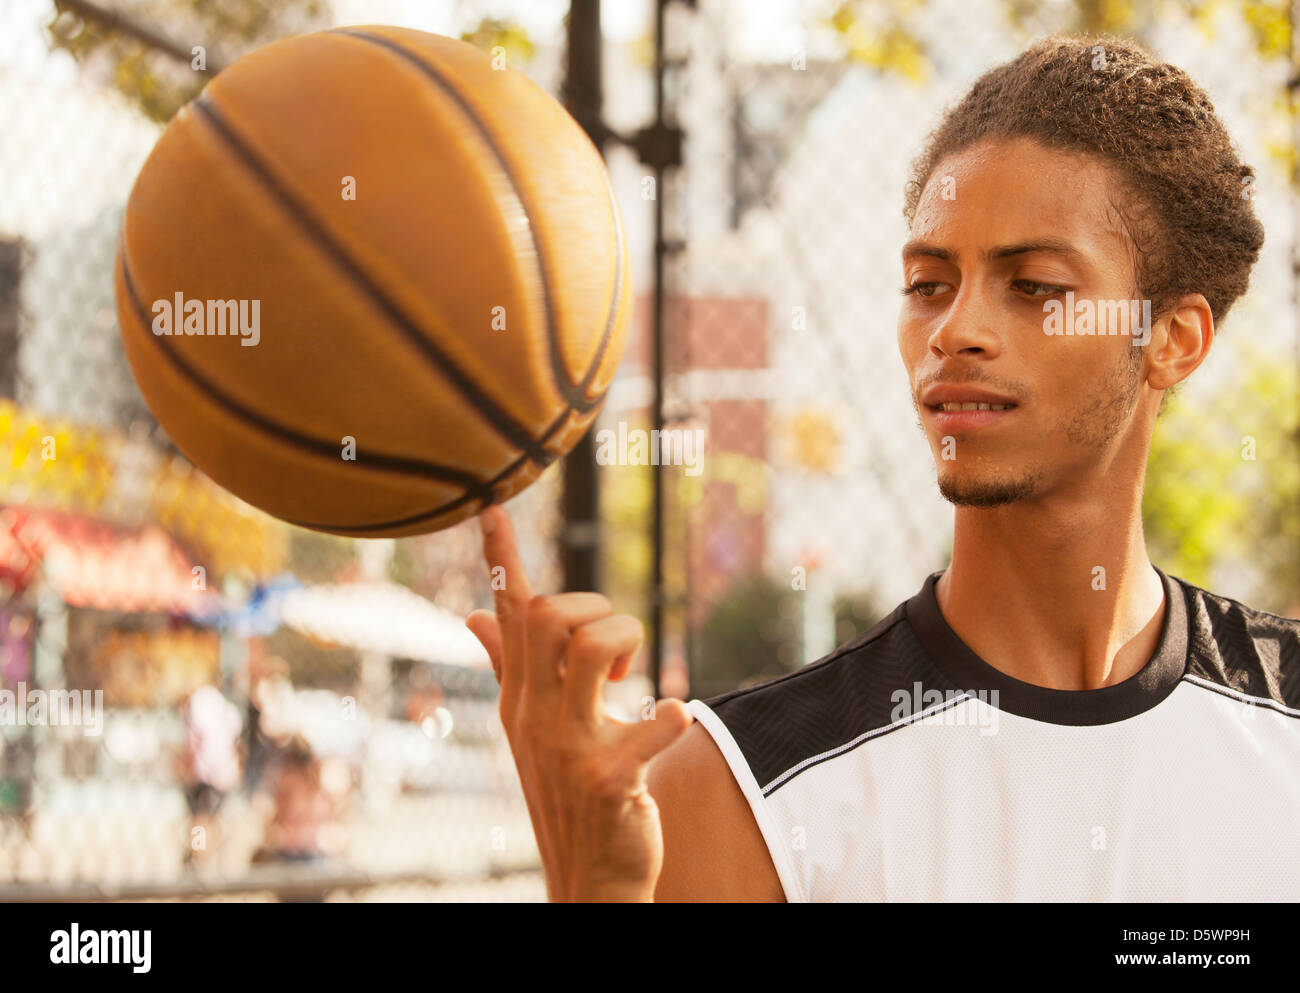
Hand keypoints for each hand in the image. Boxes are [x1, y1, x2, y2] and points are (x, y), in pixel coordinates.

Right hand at [465, 505, 692, 901]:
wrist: (589, 879)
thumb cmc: (568, 793)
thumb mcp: (531, 729)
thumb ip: (508, 668)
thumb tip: (473, 617)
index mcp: (519, 697)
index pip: (507, 615)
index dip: (503, 558)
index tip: (494, 505)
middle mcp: (535, 715)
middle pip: (553, 614)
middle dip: (599, 610)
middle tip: (617, 656)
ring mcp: (568, 747)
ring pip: (594, 646)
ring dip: (631, 645)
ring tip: (635, 683)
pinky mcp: (609, 779)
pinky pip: (652, 723)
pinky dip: (673, 715)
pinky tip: (674, 719)